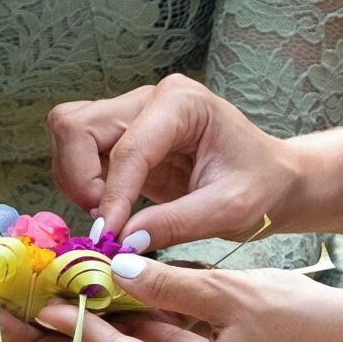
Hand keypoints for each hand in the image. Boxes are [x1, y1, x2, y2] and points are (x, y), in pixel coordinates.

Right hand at [50, 74, 299, 251]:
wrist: (273, 181)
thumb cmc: (262, 187)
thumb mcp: (230, 210)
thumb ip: (177, 224)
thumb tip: (124, 242)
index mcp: (182, 103)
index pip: (127, 147)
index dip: (113, 194)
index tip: (112, 236)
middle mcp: (150, 99)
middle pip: (77, 125)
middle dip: (79, 178)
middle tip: (106, 222)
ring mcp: (133, 115)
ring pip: (69, 134)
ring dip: (76, 179)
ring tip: (112, 215)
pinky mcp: (124, 138)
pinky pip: (79, 153)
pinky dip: (83, 183)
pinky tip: (114, 210)